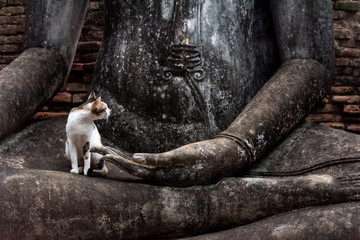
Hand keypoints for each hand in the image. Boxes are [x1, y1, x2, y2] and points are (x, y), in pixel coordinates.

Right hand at [91, 138, 248, 185]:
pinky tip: (135, 157)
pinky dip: (148, 160)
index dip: (116, 165)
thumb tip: (142, 158)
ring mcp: (172, 170)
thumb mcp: (178, 160)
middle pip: (134, 172)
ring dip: (125, 164)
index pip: (134, 172)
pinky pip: (163, 161)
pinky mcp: (182, 160)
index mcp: (162, 175)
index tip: (102, 155)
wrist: (224, 157)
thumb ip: (161, 161)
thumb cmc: (201, 158)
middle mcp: (164, 176)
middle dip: (113, 163)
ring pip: (145, 170)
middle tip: (96, 151)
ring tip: (108, 155)